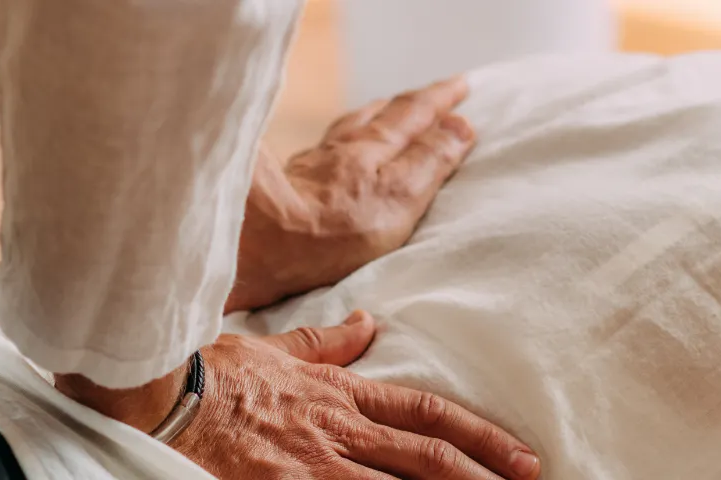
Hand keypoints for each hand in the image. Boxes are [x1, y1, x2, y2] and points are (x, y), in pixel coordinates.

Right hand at [60, 311, 538, 478]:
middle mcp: (340, 428)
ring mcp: (316, 462)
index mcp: (342, 393)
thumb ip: (327, 342)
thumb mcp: (277, 348)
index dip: (478, 434)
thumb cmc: (210, 374)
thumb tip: (368, 324)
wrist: (157, 392)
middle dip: (483, 473)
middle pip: (428, 454)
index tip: (517, 454)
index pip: (427, 411)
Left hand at [227, 78, 476, 311]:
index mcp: (373, 148)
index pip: (413, 114)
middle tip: (428, 97)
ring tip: (383, 112)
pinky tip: (331, 151)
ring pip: (347, 129)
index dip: (439, 100)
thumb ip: (429, 161)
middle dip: (408, 104)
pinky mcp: (284, 185)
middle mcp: (340, 149)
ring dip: (371, 117)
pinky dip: (337, 142)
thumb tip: (460, 126)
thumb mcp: (399, 195)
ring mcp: (310, 165)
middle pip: (378, 115)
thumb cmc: (333, 227)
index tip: (460, 86)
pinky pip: (321, 151)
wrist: (260, 245)